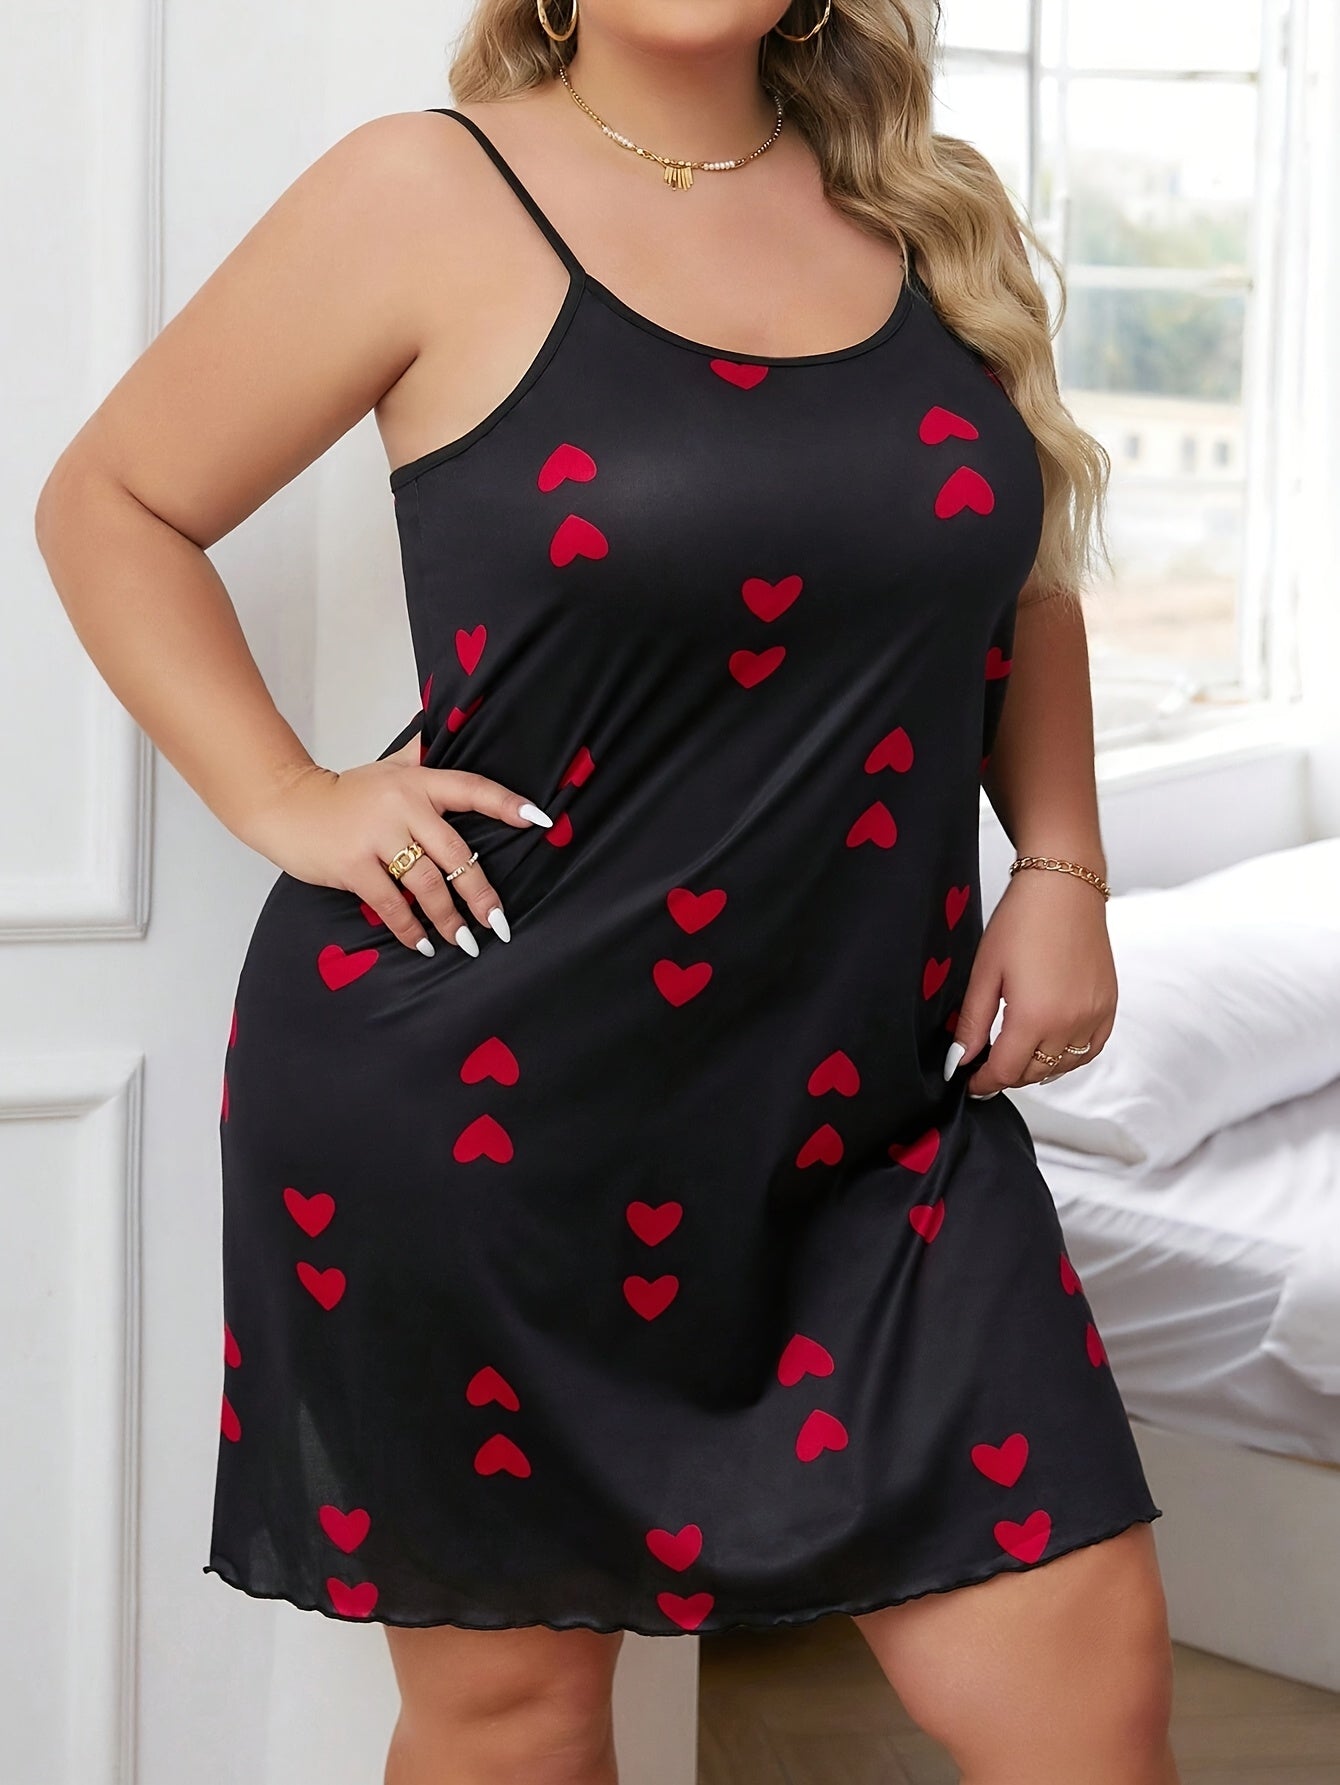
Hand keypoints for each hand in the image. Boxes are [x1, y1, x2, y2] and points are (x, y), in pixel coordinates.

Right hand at [241, 734, 552, 956]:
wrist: (287, 805)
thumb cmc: (346, 793)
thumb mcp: (388, 767)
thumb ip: (423, 755)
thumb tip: (456, 726)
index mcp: (418, 781)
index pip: (472, 789)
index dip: (507, 804)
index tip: (541, 821)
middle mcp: (403, 806)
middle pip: (456, 854)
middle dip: (481, 894)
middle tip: (499, 922)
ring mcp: (377, 836)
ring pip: (428, 884)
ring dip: (450, 919)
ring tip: (466, 942)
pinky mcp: (353, 865)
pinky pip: (392, 903)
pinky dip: (410, 928)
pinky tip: (424, 943)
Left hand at [944, 867, 1116, 1096]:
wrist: (1063, 887)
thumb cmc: (1022, 920)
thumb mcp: (985, 973)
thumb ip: (972, 1023)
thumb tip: (959, 1061)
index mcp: (1034, 1017)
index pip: (1005, 1071)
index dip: (983, 1082)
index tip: (970, 1083)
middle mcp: (1070, 1023)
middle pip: (1034, 1073)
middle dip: (1007, 1075)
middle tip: (986, 1065)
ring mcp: (1094, 1016)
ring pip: (1063, 1066)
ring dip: (1037, 1068)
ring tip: (1015, 1055)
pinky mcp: (1108, 1006)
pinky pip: (1091, 1050)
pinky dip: (1069, 1057)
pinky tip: (1051, 1048)